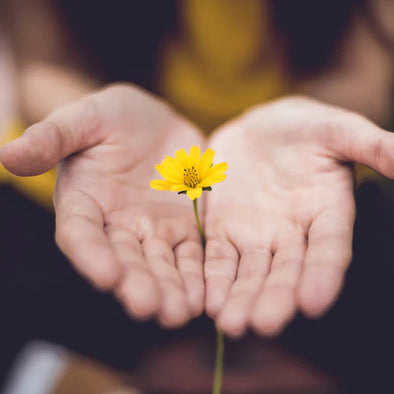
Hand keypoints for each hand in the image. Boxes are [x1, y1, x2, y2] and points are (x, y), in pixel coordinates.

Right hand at [0, 84, 204, 326]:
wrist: (154, 123)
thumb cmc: (112, 117)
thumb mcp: (84, 118)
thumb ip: (53, 137)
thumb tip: (8, 155)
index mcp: (84, 202)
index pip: (81, 234)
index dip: (90, 255)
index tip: (106, 276)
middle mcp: (116, 225)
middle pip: (124, 259)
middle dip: (136, 284)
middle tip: (149, 307)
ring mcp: (152, 230)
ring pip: (160, 264)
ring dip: (169, 289)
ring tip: (180, 313)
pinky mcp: (183, 228)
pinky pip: (190, 255)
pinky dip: (196, 275)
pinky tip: (204, 296)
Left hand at [204, 96, 393, 336]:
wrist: (259, 129)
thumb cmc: (304, 128)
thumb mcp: (337, 129)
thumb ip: (371, 146)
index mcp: (326, 212)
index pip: (328, 249)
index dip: (323, 275)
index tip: (314, 303)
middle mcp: (292, 233)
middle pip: (285, 271)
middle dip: (274, 298)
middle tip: (263, 325)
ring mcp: (256, 235)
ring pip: (250, 272)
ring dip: (241, 298)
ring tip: (230, 324)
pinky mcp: (224, 229)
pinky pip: (218, 257)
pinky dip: (213, 278)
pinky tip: (208, 302)